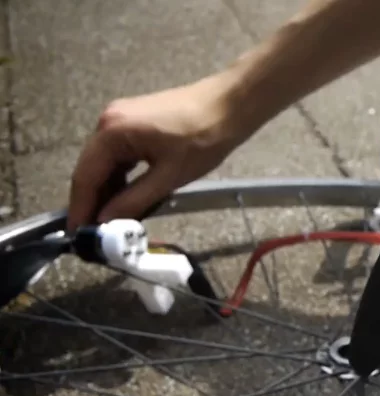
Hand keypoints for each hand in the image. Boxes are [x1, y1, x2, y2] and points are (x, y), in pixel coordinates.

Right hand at [67, 76, 242, 230]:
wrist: (230, 105)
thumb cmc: (203, 139)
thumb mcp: (169, 176)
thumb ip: (133, 200)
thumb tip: (105, 222)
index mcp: (111, 132)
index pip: (85, 177)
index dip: (80, 208)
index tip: (79, 237)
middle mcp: (107, 122)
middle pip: (91, 169)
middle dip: (92, 202)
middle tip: (95, 235)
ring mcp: (120, 119)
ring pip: (105, 163)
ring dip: (107, 191)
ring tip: (110, 223)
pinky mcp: (134, 122)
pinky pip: (119, 155)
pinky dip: (120, 177)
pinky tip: (126, 198)